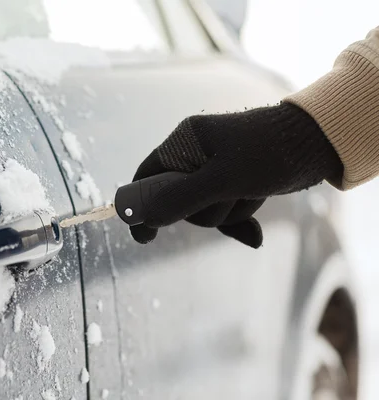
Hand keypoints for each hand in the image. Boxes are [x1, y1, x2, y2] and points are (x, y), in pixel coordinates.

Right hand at [130, 102, 342, 247]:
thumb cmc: (269, 152)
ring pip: (204, 209)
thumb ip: (183, 197)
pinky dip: (237, 221)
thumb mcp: (224, 178)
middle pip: (177, 199)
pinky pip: (224, 211)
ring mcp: (216, 169)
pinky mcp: (235, 182)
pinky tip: (253, 233)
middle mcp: (196, 154)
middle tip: (227, 199)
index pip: (148, 176)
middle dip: (203, 210)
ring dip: (228, 213)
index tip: (144, 236)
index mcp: (185, 142)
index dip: (141, 204)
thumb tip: (147, 217)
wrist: (319, 142)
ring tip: (252, 194)